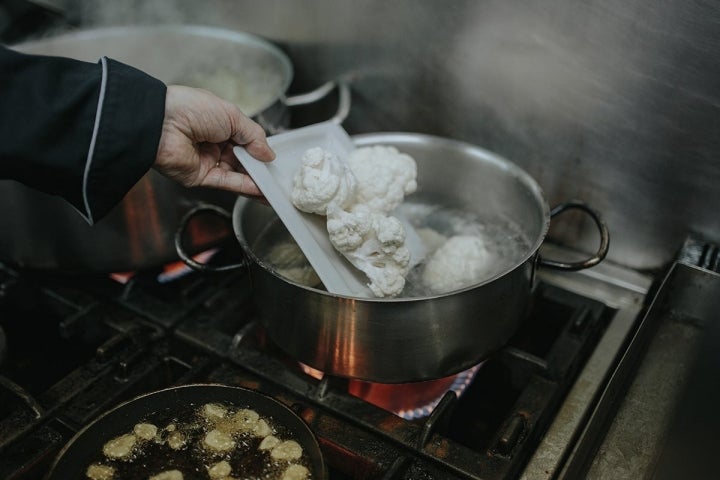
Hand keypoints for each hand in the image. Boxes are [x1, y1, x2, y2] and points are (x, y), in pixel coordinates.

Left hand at [154, 85, 274, 197]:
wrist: (161, 123)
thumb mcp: (232, 115)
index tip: (273, 157)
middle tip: (276, 174)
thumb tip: (268, 153)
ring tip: (273, 185)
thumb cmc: (191, 109)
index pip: (244, 140)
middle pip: (242, 159)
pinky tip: (260, 189)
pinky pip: (227, 183)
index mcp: (218, 123)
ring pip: (237, 173)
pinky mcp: (200, 177)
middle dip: (259, 167)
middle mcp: (213, 142)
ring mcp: (207, 160)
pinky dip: (245, 187)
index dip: (259, 149)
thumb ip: (254, 136)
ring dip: (255, 180)